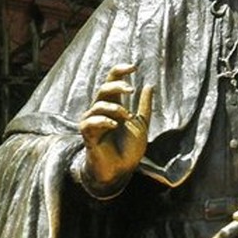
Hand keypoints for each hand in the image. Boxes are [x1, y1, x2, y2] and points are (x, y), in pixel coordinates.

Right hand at [79, 64, 153, 187]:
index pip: (111, 81)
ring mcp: (93, 123)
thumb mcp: (141, 123)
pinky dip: (103, 121)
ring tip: (127, 117)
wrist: (121, 170)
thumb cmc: (128, 148)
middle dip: (117, 86)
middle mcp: (101, 111)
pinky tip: (114, 124)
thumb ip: (144, 105)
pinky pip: (91, 122)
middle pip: (104, 89)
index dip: (120, 71)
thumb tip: (149, 85)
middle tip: (131, 89)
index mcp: (113, 105)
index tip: (134, 67)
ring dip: (115, 108)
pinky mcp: (88, 135)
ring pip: (98, 105)